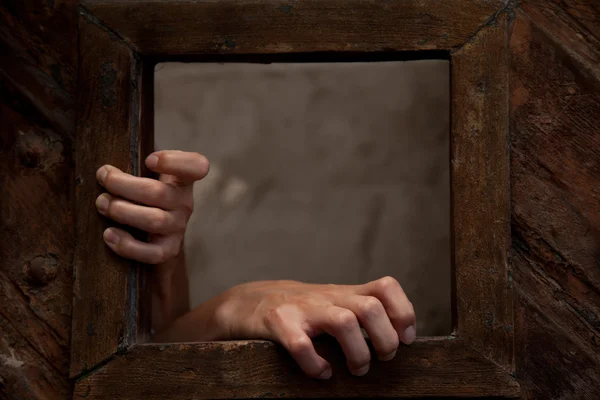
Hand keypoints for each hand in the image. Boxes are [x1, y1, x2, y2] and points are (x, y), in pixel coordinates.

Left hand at [95, 150, 208, 266]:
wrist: (160, 237)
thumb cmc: (149, 199)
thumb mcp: (154, 176)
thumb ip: (139, 166)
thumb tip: (106, 171)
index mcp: (182, 180)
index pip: (196, 166)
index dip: (175, 162)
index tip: (149, 160)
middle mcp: (184, 203)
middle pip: (159, 193)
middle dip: (124, 185)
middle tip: (103, 178)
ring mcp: (178, 227)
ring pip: (154, 220)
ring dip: (122, 211)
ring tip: (102, 203)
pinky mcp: (169, 250)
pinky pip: (151, 253)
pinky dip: (127, 245)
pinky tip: (109, 234)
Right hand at [210, 277, 415, 378]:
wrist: (245, 302)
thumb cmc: (297, 311)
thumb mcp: (331, 304)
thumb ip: (359, 313)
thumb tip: (399, 341)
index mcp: (343, 293)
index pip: (385, 287)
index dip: (403, 313)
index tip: (406, 339)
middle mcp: (326, 297)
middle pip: (371, 308)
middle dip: (385, 341)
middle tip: (381, 360)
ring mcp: (302, 308)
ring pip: (344, 322)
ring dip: (357, 353)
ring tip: (355, 370)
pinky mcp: (278, 323)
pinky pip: (301, 344)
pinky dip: (315, 365)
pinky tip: (320, 373)